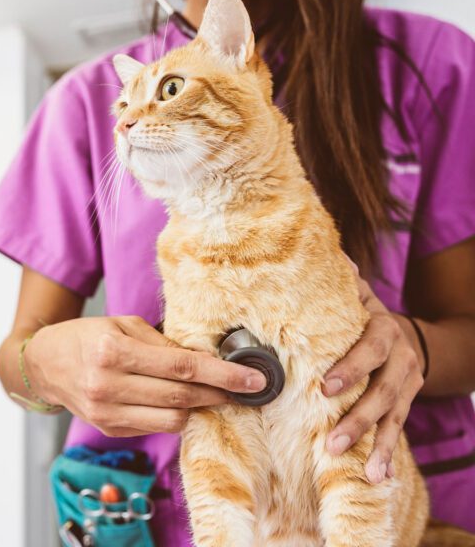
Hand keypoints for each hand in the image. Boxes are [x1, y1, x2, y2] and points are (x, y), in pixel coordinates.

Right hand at [24, 316, 267, 436]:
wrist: (44, 364)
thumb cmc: (86, 337)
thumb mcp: (122, 325)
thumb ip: (163, 344)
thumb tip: (207, 360)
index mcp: (112, 352)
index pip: (181, 367)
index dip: (222, 375)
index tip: (252, 380)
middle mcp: (108, 385)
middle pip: (181, 396)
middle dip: (219, 393)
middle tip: (244, 388)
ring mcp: (107, 412)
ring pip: (172, 419)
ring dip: (197, 407)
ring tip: (209, 393)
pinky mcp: (108, 428)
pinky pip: (155, 427)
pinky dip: (172, 414)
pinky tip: (178, 401)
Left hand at [322, 270, 424, 483]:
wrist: (407, 335)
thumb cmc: (362, 316)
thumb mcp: (356, 295)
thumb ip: (341, 283)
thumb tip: (328, 256)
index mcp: (383, 330)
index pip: (369, 349)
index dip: (350, 368)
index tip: (324, 387)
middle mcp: (400, 359)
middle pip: (383, 392)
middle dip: (358, 418)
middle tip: (332, 442)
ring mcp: (406, 385)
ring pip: (393, 417)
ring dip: (376, 444)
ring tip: (362, 470)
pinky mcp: (406, 405)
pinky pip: (398, 431)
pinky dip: (389, 455)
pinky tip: (379, 477)